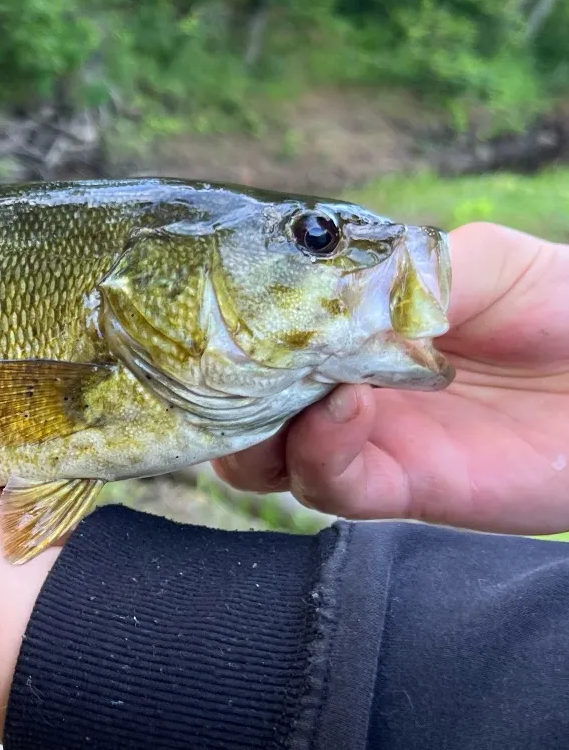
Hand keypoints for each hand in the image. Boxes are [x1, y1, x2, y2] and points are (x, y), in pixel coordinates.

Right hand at [216, 222, 568, 534]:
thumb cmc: (565, 308)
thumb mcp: (484, 261)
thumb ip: (407, 271)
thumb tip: (333, 287)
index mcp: (345, 327)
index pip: (253, 331)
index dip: (223, 322)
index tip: (219, 300)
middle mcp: (338, 386)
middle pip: (234, 403)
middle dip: (216, 385)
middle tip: (230, 355)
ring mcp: (364, 440)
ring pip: (258, 457)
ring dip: (252, 426)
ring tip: (291, 384)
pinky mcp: (401, 488)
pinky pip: (327, 484)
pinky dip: (317, 447)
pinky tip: (346, 403)